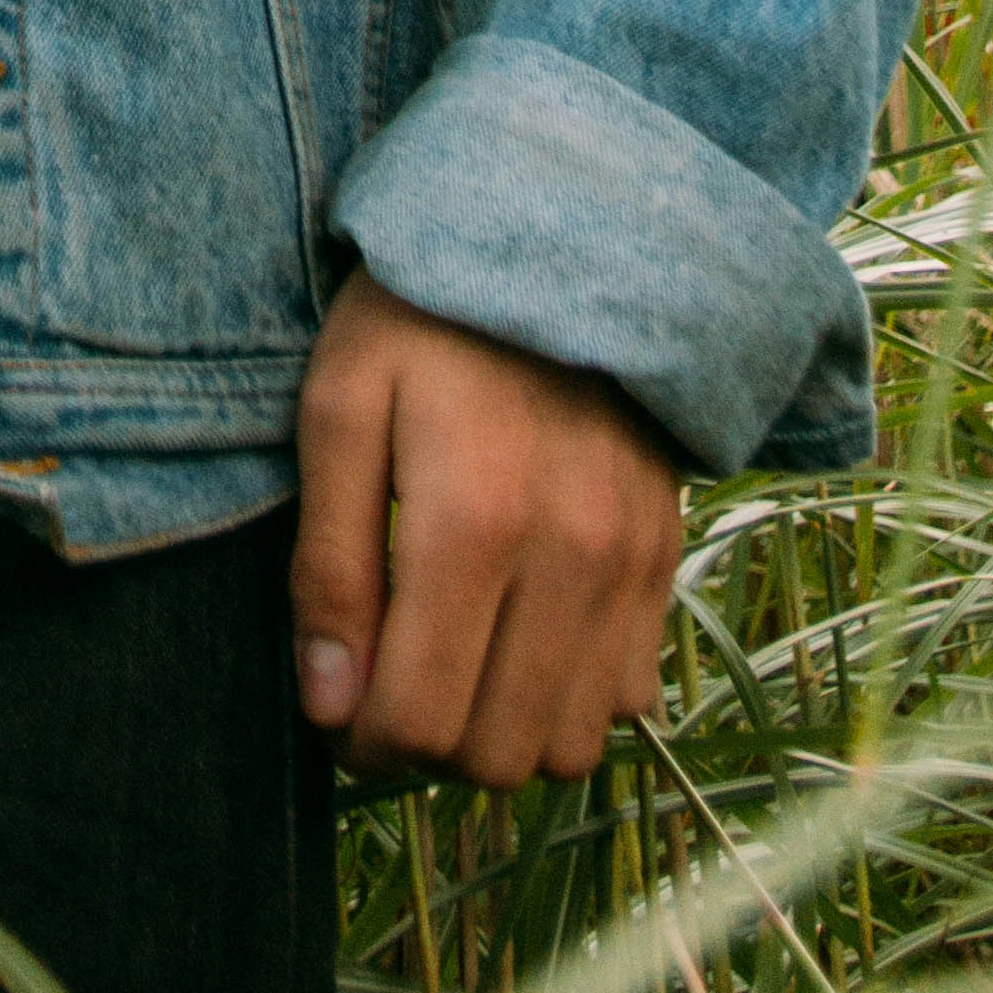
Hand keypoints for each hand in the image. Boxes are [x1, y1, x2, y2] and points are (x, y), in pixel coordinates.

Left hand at [292, 275, 681, 786]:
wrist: (558, 238)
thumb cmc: (422, 319)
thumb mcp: (340, 410)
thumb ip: (328, 565)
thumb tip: (330, 706)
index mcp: (472, 522)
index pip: (420, 718)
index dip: (363, 745)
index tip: (338, 714)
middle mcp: (569, 559)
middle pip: (495, 754)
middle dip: (426, 748)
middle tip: (387, 690)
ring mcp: (630, 564)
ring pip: (569, 746)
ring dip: (500, 735)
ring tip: (453, 668)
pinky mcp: (665, 558)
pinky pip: (625, 699)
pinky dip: (567, 698)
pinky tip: (518, 638)